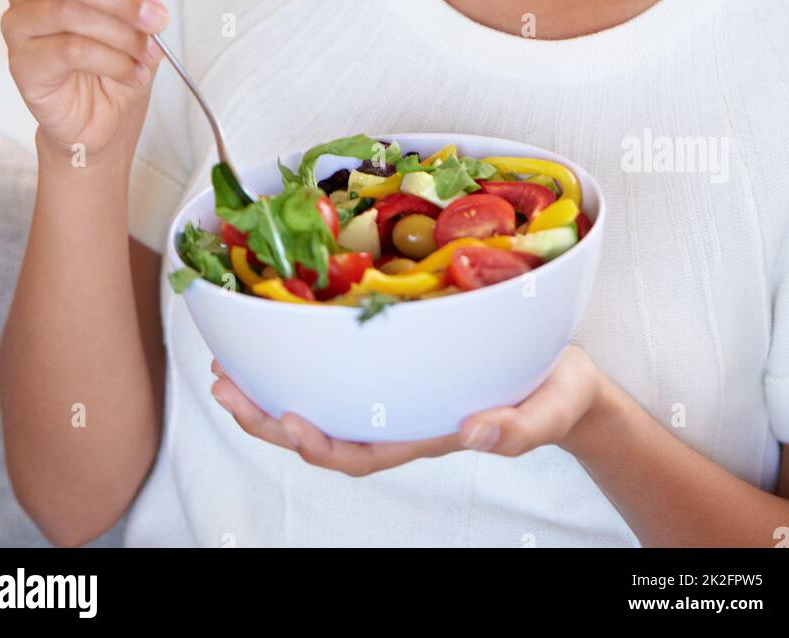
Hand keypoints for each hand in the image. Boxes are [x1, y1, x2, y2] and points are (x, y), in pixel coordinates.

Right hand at [0, 0, 168, 158]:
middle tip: (157, 16)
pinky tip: (133, 72)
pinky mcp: (22, 63)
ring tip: (150, 53)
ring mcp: (18, 22)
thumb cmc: (117, 44)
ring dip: (123, 33)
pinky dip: (114, 60)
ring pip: (69, 12)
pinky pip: (69, 50)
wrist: (110, 110)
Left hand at [210, 344, 607, 475]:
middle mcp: (400, 414)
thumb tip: (474, 433)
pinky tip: (278, 335)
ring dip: (270, 388)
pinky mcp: (397, 360)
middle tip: (224, 388)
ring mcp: (395, 390)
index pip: (362, 452)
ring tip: (228, 368)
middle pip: (324, 430)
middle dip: (268, 418)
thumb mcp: (546, 413)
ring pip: (323, 400)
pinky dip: (303, 356)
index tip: (286, 420)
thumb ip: (516, 429)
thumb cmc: (554, 396)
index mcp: (427, 433)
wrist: (564, 377)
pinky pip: (341, 368)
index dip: (319, 443)